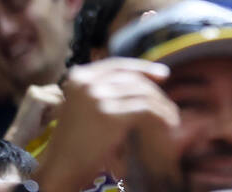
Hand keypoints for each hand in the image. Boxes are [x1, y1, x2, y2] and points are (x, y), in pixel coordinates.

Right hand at [4, 83, 64, 146]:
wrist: (18, 137)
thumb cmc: (33, 127)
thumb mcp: (47, 111)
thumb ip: (57, 103)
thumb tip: (74, 97)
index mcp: (35, 90)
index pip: (57, 91)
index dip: (58, 103)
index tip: (48, 114)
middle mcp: (34, 89)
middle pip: (60, 93)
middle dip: (57, 106)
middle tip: (44, 117)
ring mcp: (35, 92)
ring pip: (60, 98)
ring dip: (56, 110)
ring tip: (42, 118)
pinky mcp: (38, 99)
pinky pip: (57, 104)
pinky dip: (54, 114)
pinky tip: (42, 119)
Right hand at [37, 59, 178, 191]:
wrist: (59, 167)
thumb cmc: (73, 142)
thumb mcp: (82, 106)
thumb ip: (103, 89)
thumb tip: (139, 79)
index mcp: (78, 76)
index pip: (117, 64)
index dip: (143, 67)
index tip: (163, 73)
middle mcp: (87, 82)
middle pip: (132, 78)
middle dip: (154, 89)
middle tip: (169, 102)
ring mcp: (97, 96)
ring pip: (142, 93)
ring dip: (161, 105)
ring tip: (171, 117)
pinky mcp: (109, 113)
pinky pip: (145, 109)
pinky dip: (160, 115)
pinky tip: (167, 124)